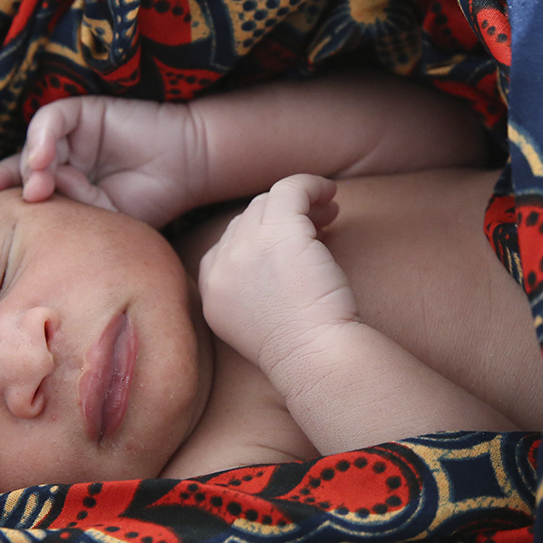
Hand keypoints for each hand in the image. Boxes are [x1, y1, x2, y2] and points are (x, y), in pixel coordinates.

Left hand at [0, 96, 206, 227]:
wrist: (189, 168)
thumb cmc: (152, 200)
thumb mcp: (103, 216)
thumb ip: (68, 209)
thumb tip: (31, 199)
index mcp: (66, 187)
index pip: (26, 190)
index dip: (2, 195)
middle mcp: (64, 159)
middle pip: (19, 164)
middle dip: (0, 177)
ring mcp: (72, 135)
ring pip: (33, 144)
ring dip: (29, 166)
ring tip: (36, 188)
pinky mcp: (83, 112)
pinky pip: (51, 120)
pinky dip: (42, 138)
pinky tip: (44, 160)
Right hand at [198, 175, 356, 373]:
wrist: (314, 357)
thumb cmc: (303, 348)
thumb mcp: (260, 322)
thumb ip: (255, 289)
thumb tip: (282, 253)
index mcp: (212, 292)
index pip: (227, 244)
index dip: (259, 237)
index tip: (291, 246)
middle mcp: (220, 266)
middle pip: (246, 220)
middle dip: (280, 219)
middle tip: (317, 226)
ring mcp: (245, 247)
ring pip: (267, 202)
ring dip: (298, 202)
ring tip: (327, 213)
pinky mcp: (279, 232)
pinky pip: (291, 188)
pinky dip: (311, 185)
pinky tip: (330, 193)